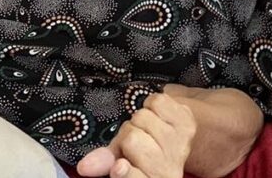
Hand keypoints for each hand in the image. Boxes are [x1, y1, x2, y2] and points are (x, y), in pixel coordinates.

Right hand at [76, 93, 195, 177]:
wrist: (173, 143)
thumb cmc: (142, 153)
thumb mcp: (120, 158)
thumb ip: (103, 161)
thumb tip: (83, 166)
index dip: (127, 173)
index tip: (120, 165)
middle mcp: (167, 169)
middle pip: (131, 139)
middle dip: (126, 134)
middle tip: (134, 140)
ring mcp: (181, 146)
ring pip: (142, 117)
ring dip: (141, 119)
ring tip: (148, 129)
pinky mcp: (188, 125)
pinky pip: (159, 101)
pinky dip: (154, 105)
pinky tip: (160, 118)